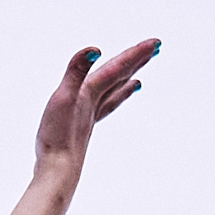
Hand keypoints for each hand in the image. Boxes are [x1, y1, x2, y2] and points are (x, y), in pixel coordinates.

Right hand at [33, 39, 155, 183]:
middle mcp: (94, 103)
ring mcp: (89, 117)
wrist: (57, 171)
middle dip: (136, 61)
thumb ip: (76, 72)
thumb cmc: (58, 137)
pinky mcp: (81, 129)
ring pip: (112, 95)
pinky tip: (102, 105)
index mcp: (91, 93)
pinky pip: (100, 110)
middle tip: (156, 48)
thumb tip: (95, 50)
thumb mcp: (63, 97)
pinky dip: (107, 104)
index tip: (157, 42)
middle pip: (120, 78)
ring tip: (138, 80)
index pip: (118, 68)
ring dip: (125, 84)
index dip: (136, 53)